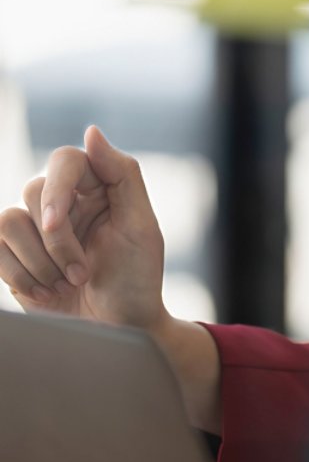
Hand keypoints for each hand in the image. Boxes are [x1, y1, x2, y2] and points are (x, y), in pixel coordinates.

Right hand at [0, 125, 165, 332]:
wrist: (117, 329)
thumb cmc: (136, 278)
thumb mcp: (141, 227)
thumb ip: (123, 175)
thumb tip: (91, 132)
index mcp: (98, 187)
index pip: (65, 160)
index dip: (56, 188)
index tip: (55, 224)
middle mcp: (64, 202)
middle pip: (34, 191)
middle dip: (56, 240)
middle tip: (82, 272)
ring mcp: (36, 229)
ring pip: (9, 219)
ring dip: (39, 260)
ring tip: (68, 283)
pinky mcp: (14, 256)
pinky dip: (20, 275)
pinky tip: (47, 292)